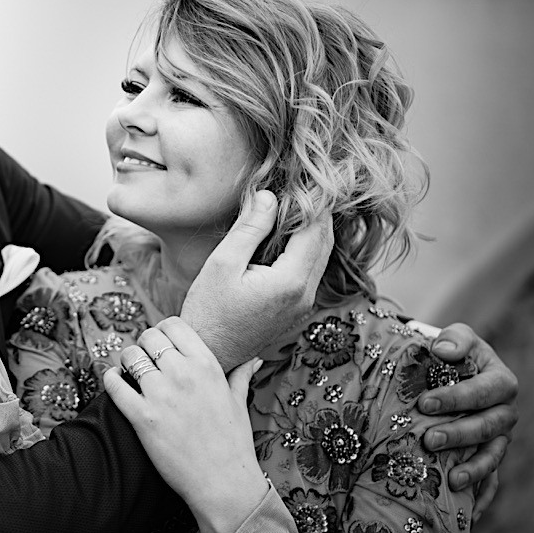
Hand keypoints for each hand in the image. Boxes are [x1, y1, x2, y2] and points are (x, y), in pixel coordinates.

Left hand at [102, 317, 267, 532]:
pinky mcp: (142, 417)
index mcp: (207, 365)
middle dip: (143, 345)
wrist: (223, 483)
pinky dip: (111, 379)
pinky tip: (116, 383)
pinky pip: (115, 384)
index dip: (162, 331)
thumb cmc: (233, 444)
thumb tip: (254, 357)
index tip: (160, 342)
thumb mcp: (239, 403)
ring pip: (130, 356)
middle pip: (149, 337)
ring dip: (127, 361)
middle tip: (144, 359)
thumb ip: (240, 375)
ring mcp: (161, 394)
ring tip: (130, 372)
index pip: (174, 325)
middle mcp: (183, 373)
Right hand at [181, 191, 333, 371]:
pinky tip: (289, 236)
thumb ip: (249, 229)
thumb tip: (269, 196)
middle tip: (306, 186)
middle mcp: (305, 294)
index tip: (306, 179)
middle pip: (325, 243)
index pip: (314, 230)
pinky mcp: (297, 310)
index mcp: (290, 281)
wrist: (209, 353)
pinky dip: (306, 249)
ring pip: (321, 258)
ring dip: (313, 231)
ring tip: (298, 205)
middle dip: (318, 214)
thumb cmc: (208, 311)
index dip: (313, 202)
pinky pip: (311, 272)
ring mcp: (304, 305)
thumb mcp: (223, 263)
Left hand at [417, 322, 517, 519]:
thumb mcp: (455, 337)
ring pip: (492, 457)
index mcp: (501, 382)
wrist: (449, 372)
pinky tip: (469, 514)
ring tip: (451, 480)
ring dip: (473, 470)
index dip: (458, 397)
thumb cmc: (450, 353)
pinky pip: (491, 482)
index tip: (425, 402)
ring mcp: (497, 439)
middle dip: (460, 435)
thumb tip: (443, 351)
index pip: (486, 391)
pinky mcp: (487, 458)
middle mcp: (504, 413)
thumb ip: (453, 339)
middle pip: (489, 428)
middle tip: (428, 440)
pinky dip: (482, 498)